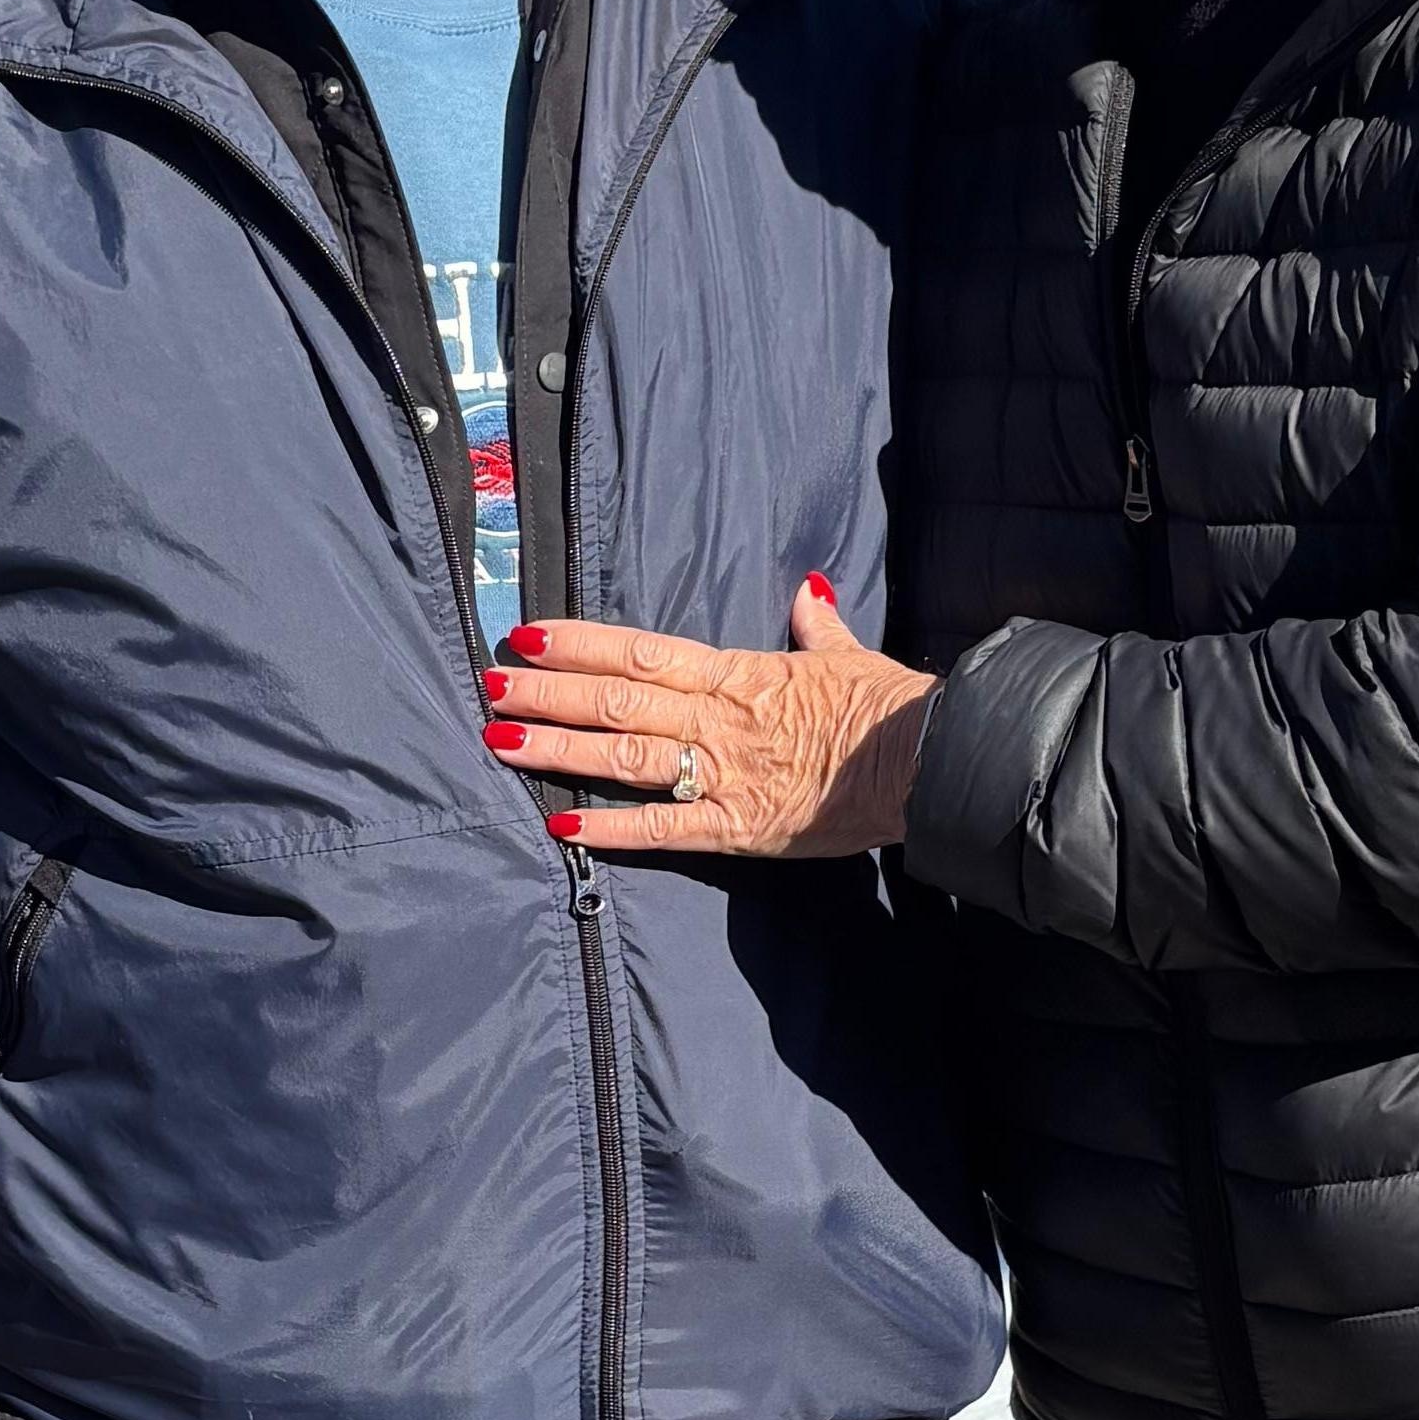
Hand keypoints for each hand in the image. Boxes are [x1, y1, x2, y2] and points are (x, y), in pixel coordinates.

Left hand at [482, 578, 935, 860]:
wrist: (929, 759)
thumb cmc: (890, 706)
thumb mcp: (849, 656)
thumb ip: (817, 627)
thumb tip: (809, 590)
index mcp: (739, 673)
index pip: (642, 650)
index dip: (579, 642)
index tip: (529, 635)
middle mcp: (718, 719)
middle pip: (617, 698)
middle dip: (548, 691)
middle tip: (489, 683)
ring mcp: (724, 773)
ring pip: (625, 754)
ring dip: (559, 746)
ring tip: (500, 739)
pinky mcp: (739, 828)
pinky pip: (664, 828)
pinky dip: (611, 828)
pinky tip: (561, 821)